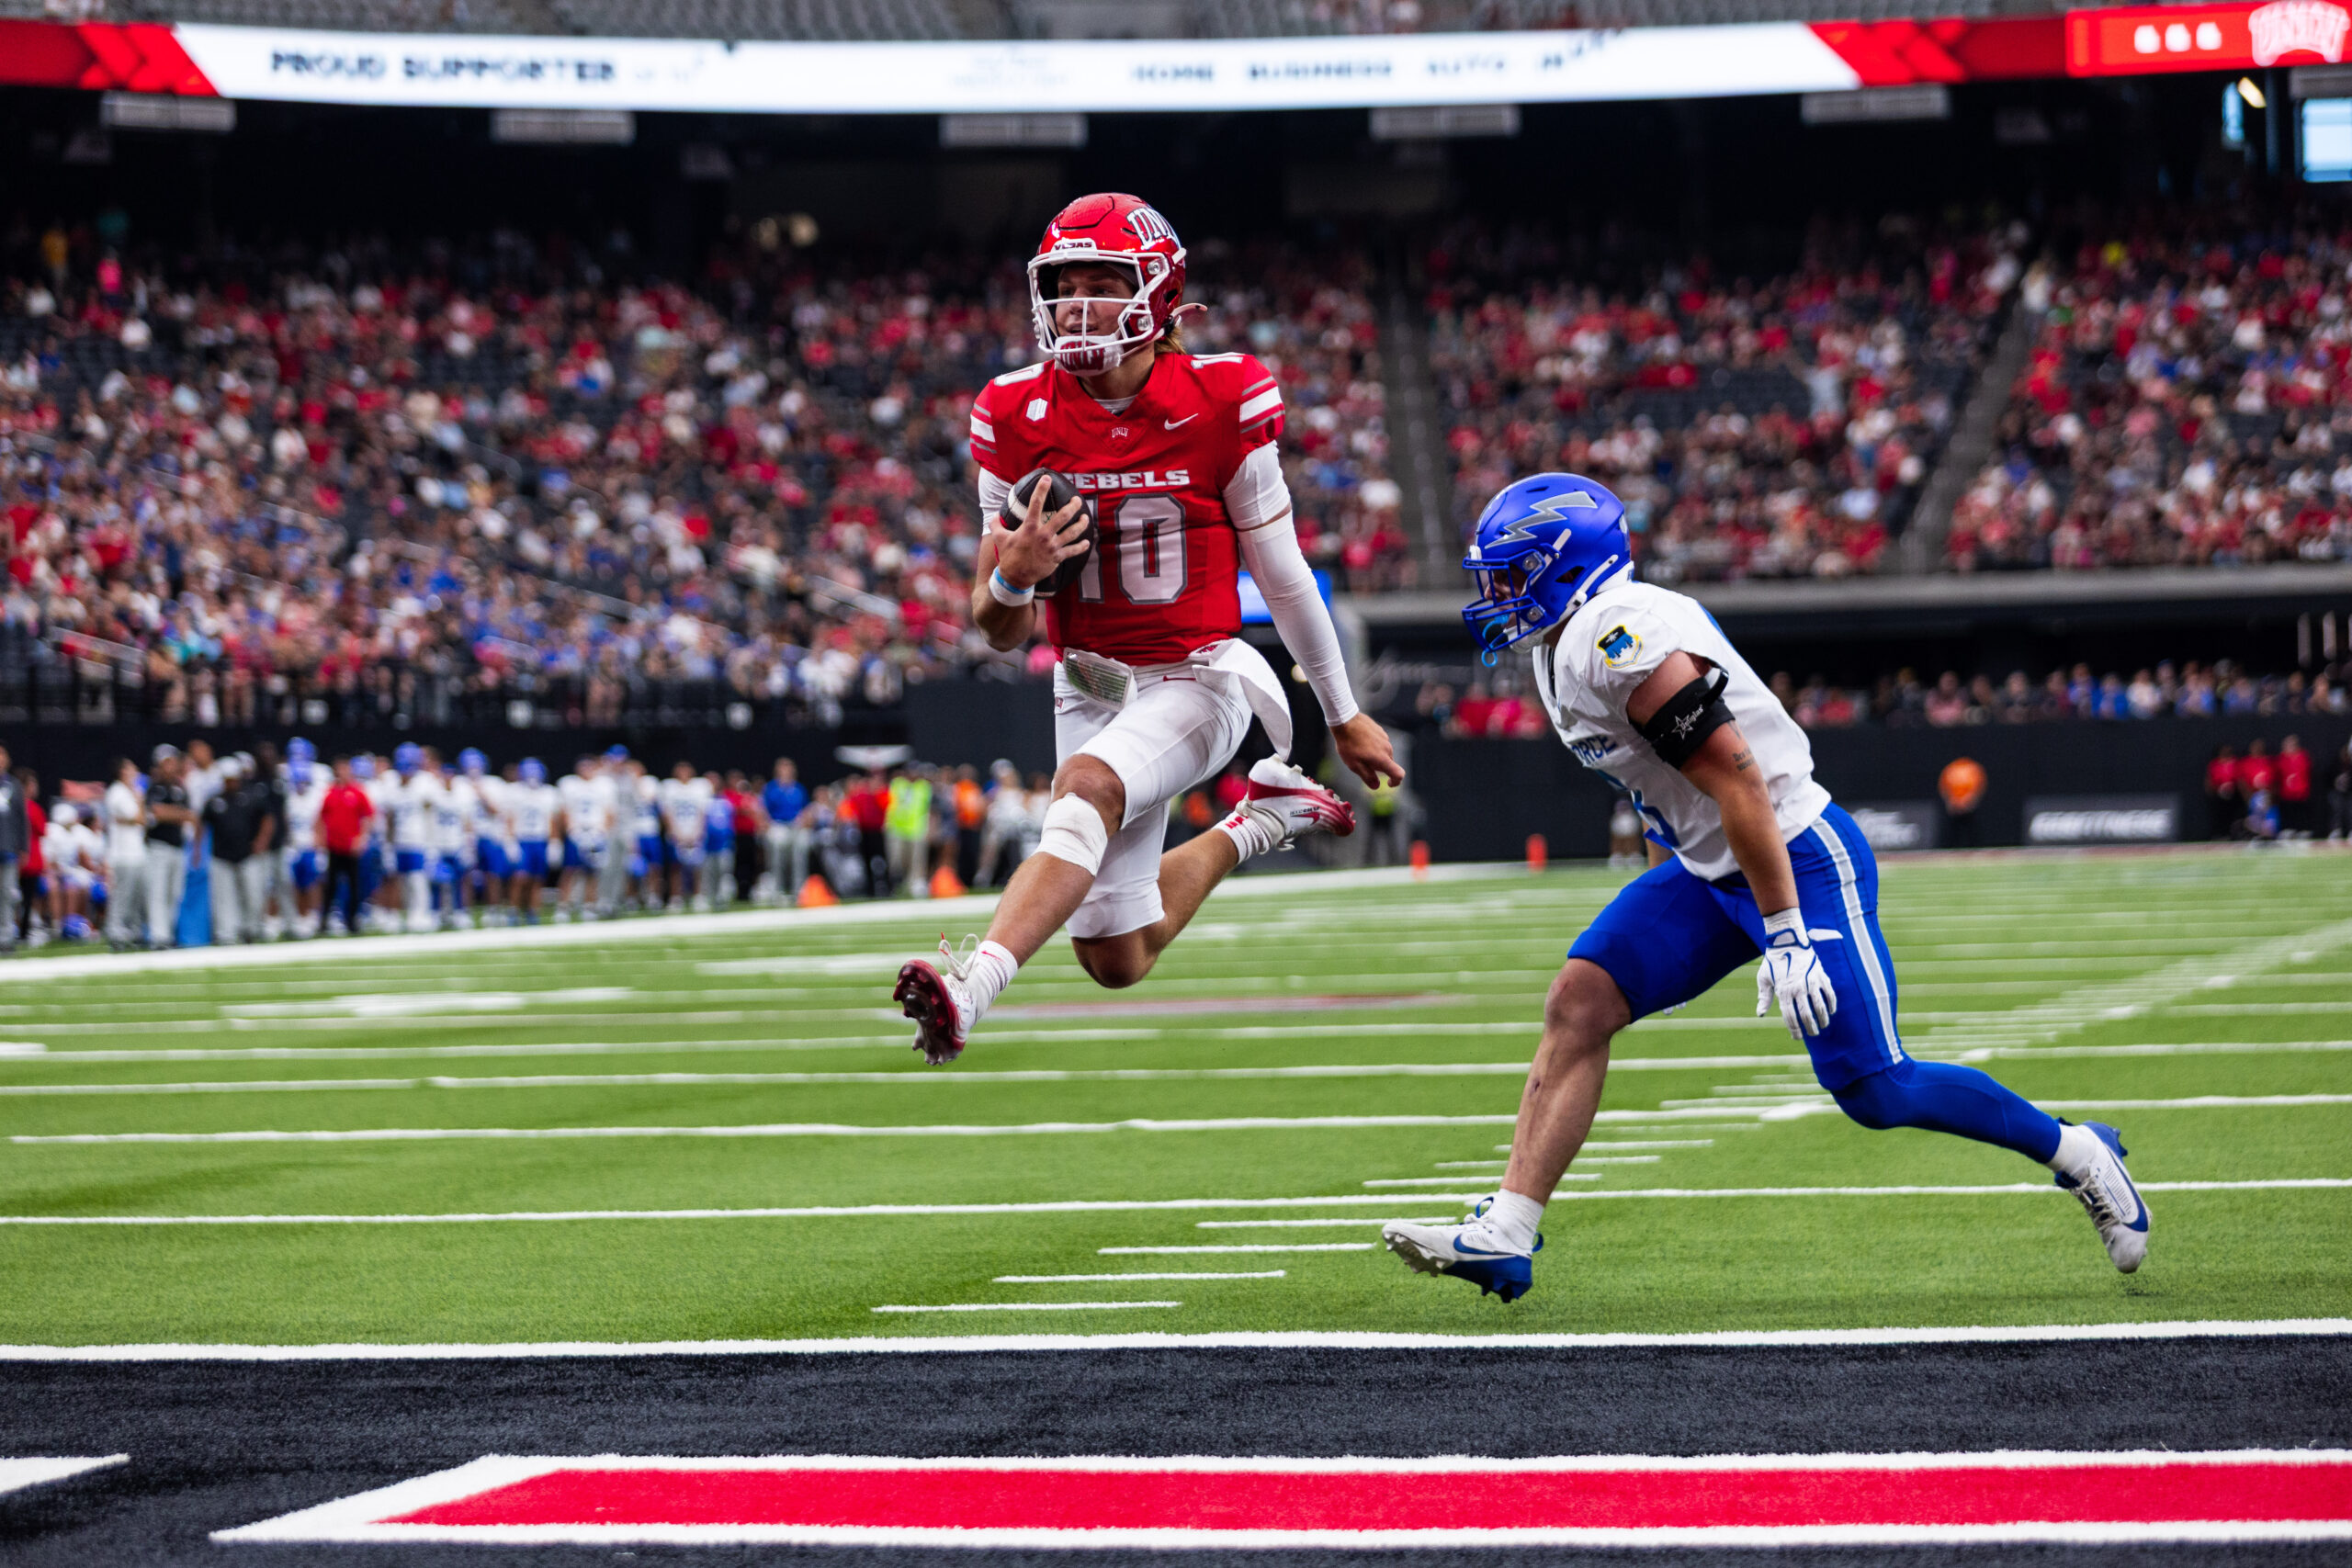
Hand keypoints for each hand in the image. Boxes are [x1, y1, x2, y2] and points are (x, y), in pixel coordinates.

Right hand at [994, 481, 1090, 590]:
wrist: (1015, 577)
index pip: (1036, 503)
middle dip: (1073, 506)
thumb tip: (993, 514)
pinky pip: (1073, 551)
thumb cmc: (1008, 556)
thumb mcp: (999, 538)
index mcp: (1029, 527)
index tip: (1046, 478)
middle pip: (1063, 516)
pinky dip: (1081, 546)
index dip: (1041, 489)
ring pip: (1072, 532)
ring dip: (1081, 524)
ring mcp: (1052, 547)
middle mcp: (1043, 535)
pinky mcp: (1057, 558)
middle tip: (1077, 500)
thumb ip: (996, 524)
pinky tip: (1086, 542)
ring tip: (1085, 517)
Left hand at [1330, 713, 1403, 788]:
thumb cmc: (1348, 744)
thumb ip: (1367, 777)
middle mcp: (1387, 748)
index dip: (1396, 782)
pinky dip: (1373, 747)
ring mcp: (1385, 738)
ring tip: (1358, 751)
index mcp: (1383, 759)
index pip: (1399, 774)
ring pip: (1384, 753)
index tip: (1388, 783)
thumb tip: (1376, 786)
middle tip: (1361, 764)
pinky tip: (1360, 742)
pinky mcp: (1381, 731)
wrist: (1345, 720)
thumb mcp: (1354, 765)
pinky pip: (1380, 743)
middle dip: (1378, 768)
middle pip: (1388, 763)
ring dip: (1375, 756)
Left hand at [1755, 914, 1835, 1038]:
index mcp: (1783, 991)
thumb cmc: (1773, 961)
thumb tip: (1760, 1014)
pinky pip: (1829, 994)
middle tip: (1812, 1034)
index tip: (1797, 1037)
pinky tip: (1831, 1012)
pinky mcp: (1820, 976)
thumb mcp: (1763, 978)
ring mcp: (1810, 982)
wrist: (1788, 941)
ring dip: (1822, 1019)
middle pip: (1805, 1014)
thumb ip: (1764, 997)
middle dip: (1810, 1028)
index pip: (1789, 1016)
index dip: (1794, 1029)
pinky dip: (1831, 1005)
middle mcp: (1797, 989)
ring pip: (1819, 1006)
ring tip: (1822, 1026)